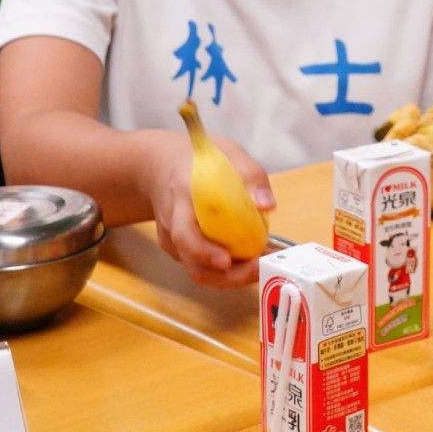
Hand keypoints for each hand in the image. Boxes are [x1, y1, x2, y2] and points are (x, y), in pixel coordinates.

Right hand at [141, 130, 275, 287]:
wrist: (164, 165)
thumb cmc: (199, 160)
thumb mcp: (229, 154)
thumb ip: (249, 176)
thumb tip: (268, 205)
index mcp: (180, 199)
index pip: (184, 234)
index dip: (204, 251)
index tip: (226, 260)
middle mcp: (172, 225)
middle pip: (193, 263)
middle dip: (228, 275)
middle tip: (259, 269)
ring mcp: (174, 241)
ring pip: (199, 270)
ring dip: (232, 276)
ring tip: (261, 266)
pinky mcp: (182, 250)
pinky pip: (203, 266)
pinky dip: (227, 270)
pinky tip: (249, 260)